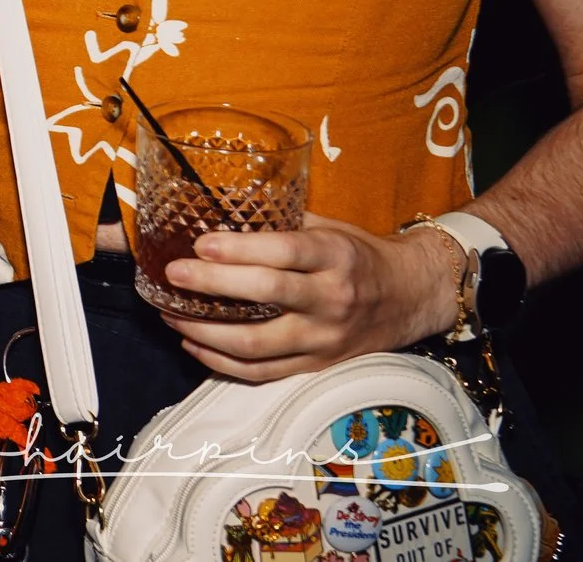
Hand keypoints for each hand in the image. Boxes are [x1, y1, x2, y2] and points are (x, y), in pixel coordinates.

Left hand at [160, 214, 458, 381]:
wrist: (412, 296)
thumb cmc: (360, 254)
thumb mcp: (330, 227)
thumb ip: (280, 222)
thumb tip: (219, 210)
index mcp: (336, 256)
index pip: (284, 253)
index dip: (239, 250)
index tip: (200, 244)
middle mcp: (332, 299)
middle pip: (266, 295)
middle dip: (212, 284)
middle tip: (173, 275)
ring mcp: (325, 339)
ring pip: (257, 344)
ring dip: (206, 332)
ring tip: (171, 316)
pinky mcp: (318, 366)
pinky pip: (263, 372)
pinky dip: (222, 363)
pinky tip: (194, 345)